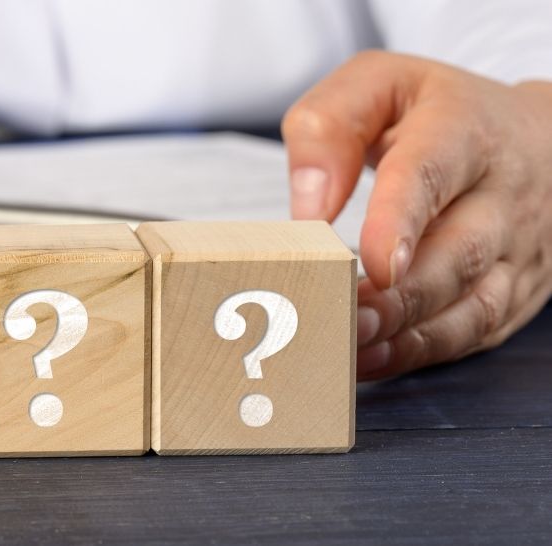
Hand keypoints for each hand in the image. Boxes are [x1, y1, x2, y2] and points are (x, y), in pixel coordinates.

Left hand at [282, 51, 551, 380]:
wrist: (535, 137)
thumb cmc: (438, 113)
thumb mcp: (379, 85)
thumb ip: (329, 129)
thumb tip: (308, 210)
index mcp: (463, 131)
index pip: (430, 175)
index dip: (400, 221)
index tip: (372, 263)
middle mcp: (501, 194)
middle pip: (456, 254)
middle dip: (399, 297)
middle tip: (344, 318)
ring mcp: (516, 249)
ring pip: (471, 305)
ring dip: (408, 334)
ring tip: (350, 346)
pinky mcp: (514, 291)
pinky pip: (472, 332)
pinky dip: (420, 353)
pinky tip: (371, 360)